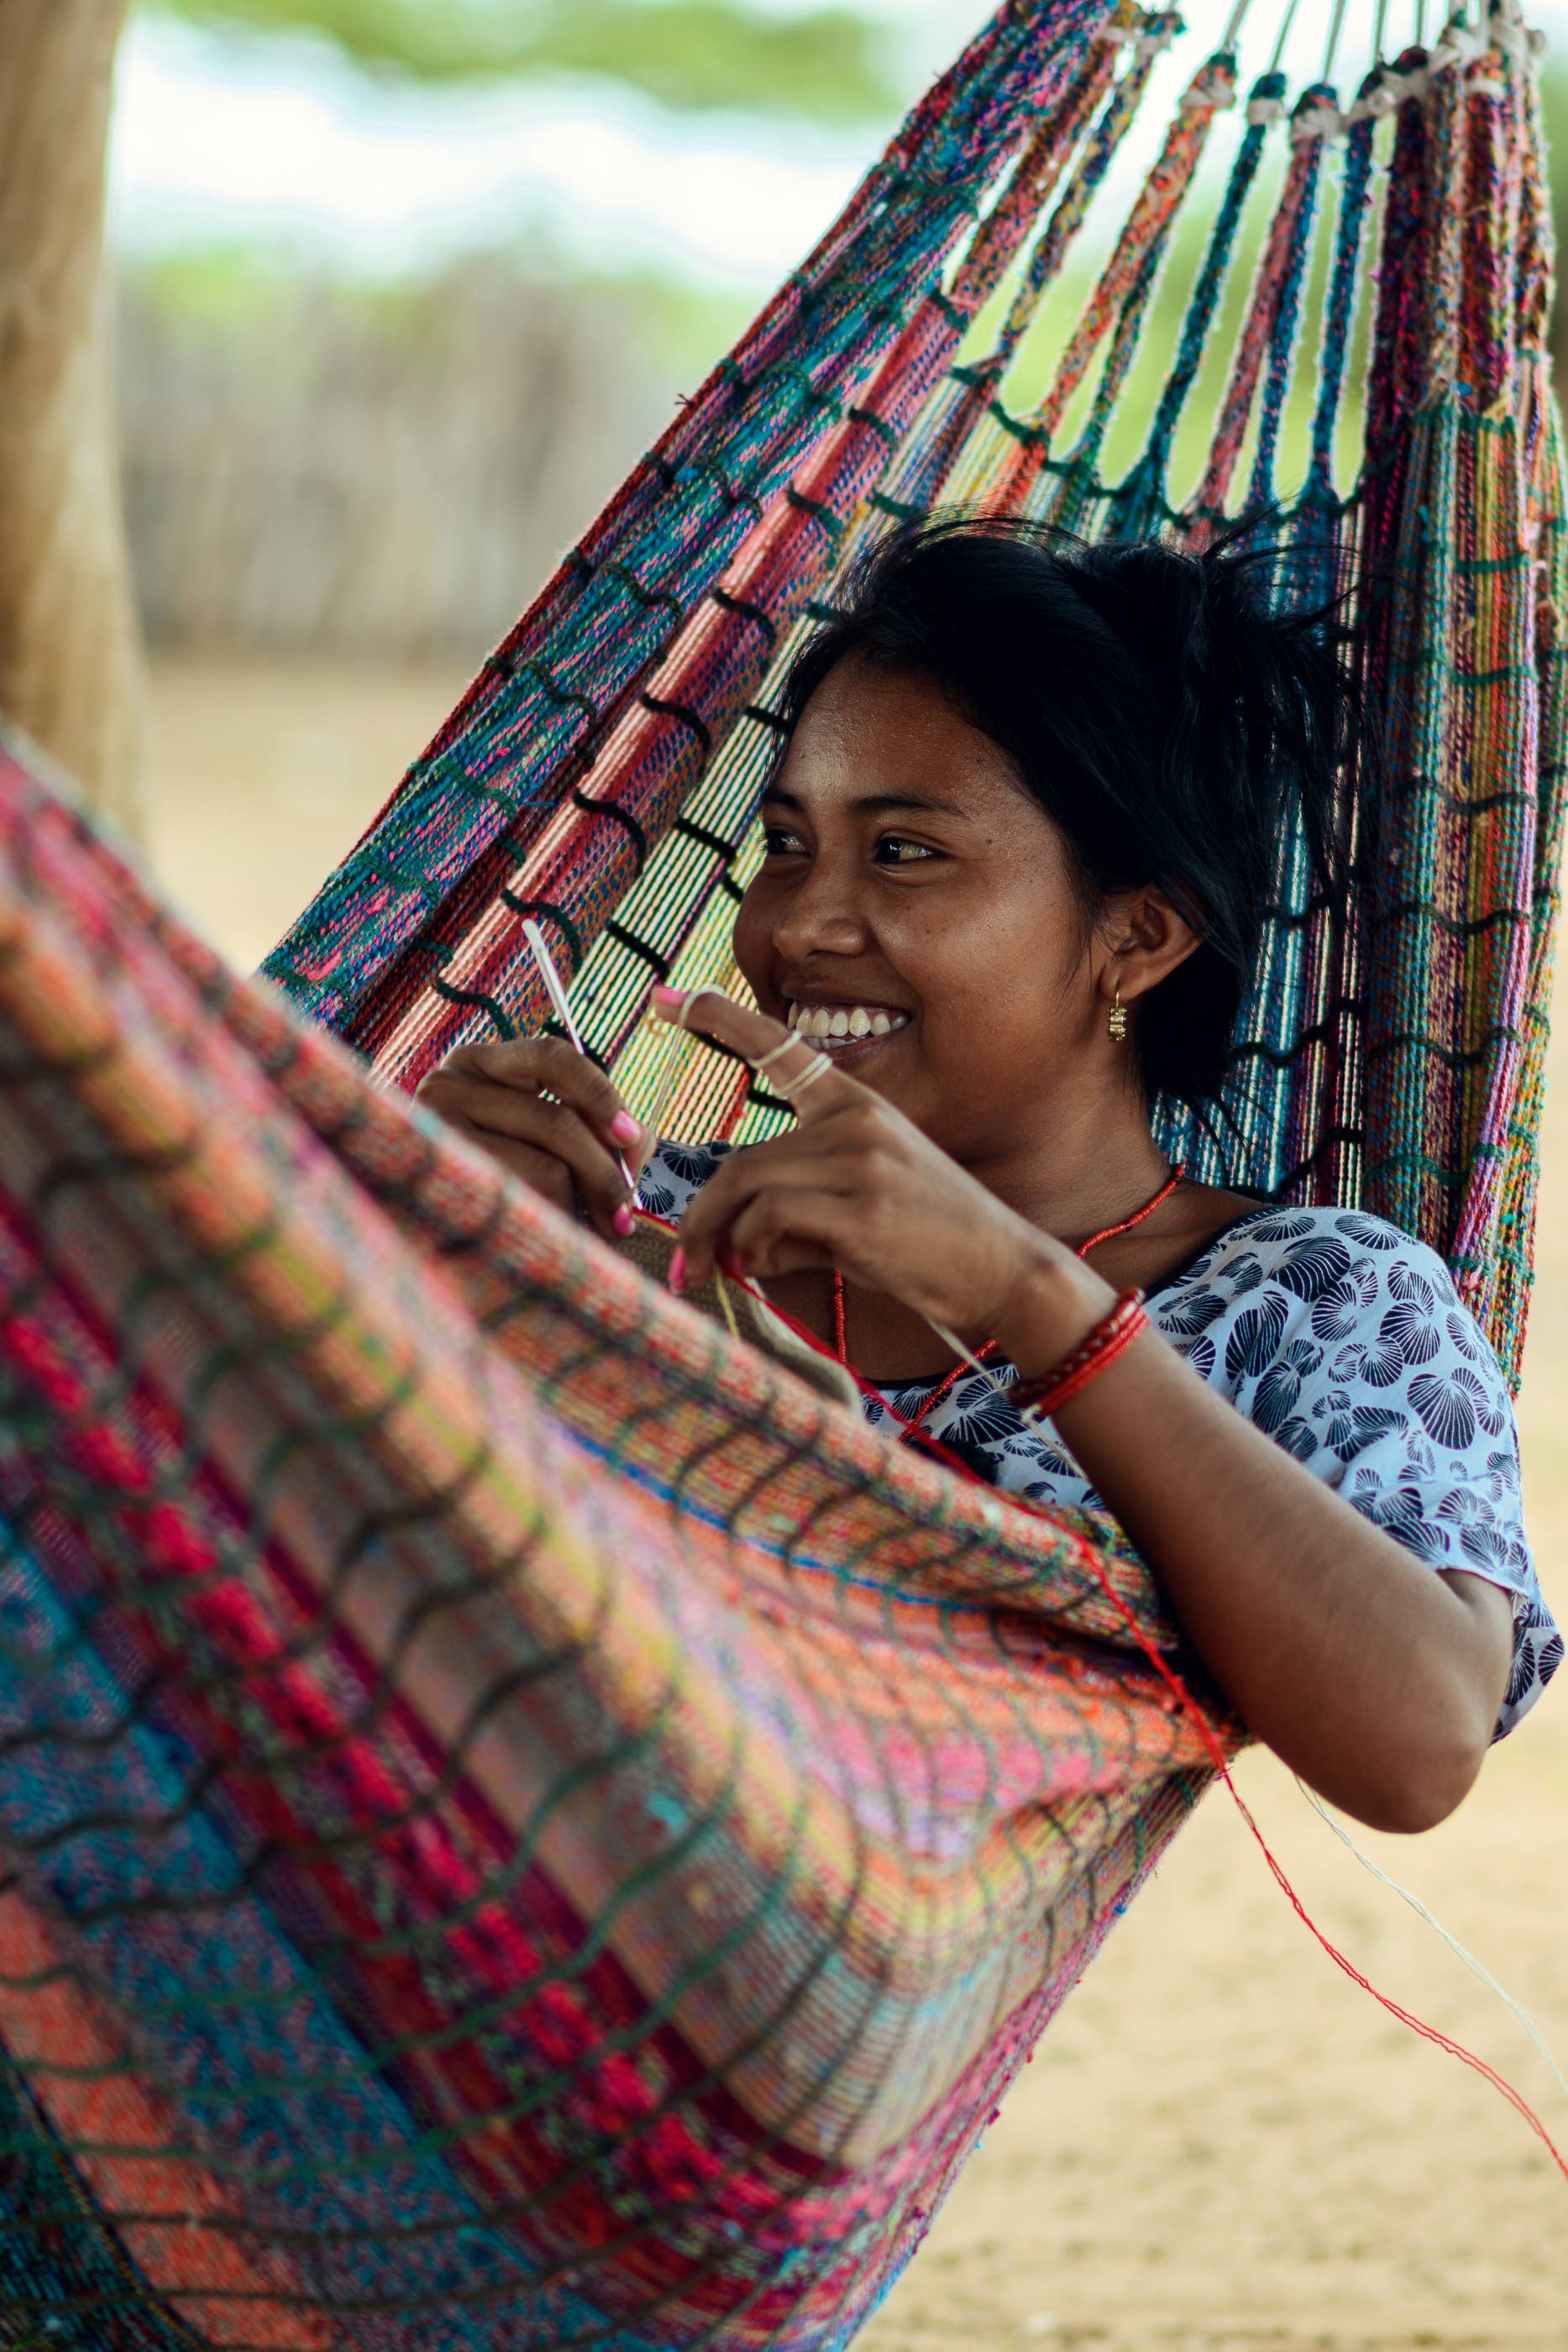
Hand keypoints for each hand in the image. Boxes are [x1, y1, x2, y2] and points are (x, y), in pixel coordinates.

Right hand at [414, 1036, 648, 1242]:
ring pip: (546, 1168)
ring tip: (591, 1232)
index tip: (630, 1137)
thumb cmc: (496, 1176)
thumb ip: (599, 1130)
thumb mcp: (542, 1136)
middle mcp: (447, 1085)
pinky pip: (524, 1206)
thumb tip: (637, 1141)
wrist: (416, 1228)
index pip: (552, 1056)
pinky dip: (553, 1225)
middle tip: (624, 1216)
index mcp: (479, 1063)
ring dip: (582, 1207)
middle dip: (606, 1174)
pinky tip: (555, 1239)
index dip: (601, 1094)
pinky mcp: (441, 1184)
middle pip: (557, 1121)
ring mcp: (436, 1134)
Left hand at [653, 987, 1108, 1358]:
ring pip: (748, 1184)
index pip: (778, 1045)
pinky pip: (770, 1214)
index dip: (715, 1017)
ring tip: (726, 1272)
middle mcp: (856, 1119)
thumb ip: (795, 1213)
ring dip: (722, 1237)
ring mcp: (861, 1159)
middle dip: (703, 1216)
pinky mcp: (861, 1206)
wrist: (1004, 1272)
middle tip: (685, 1263)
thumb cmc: (929, 1245)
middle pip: (741, 1158)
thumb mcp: (858, 1209)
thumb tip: (735, 1243)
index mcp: (857, 1105)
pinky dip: (753, 1246)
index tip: (662, 997)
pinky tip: (767, 1266)